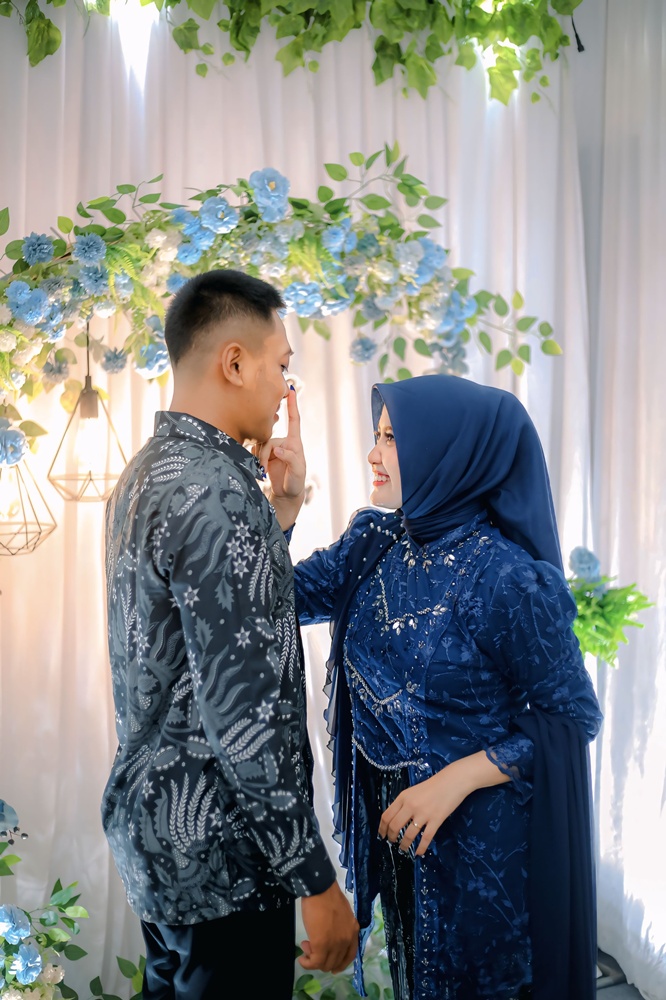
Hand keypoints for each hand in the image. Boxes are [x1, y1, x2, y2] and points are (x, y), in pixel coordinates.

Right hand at [255, 387, 305, 501]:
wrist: (286, 495)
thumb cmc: (296, 483)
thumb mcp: (297, 472)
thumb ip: (290, 459)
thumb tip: (278, 450)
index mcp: (294, 443)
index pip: (294, 421)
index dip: (292, 405)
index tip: (290, 391)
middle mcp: (283, 443)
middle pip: (268, 437)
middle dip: (263, 452)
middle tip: (263, 468)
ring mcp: (273, 449)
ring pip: (260, 444)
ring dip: (259, 459)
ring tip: (262, 472)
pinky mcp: (264, 455)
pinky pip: (255, 450)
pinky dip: (255, 460)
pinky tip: (259, 471)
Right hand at [299, 881, 358, 973]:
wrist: (320, 889)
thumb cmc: (327, 895)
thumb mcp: (341, 912)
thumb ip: (340, 926)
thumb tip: (330, 933)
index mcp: (353, 930)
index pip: (350, 955)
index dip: (340, 963)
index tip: (332, 966)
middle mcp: (347, 940)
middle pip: (336, 962)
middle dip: (323, 959)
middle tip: (311, 947)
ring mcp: (335, 944)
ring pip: (325, 964)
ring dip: (313, 960)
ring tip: (305, 946)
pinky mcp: (322, 945)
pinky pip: (314, 963)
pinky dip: (307, 964)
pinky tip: (301, 958)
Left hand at [378, 752, 509, 856]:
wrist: (452, 781)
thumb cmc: (432, 786)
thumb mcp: (413, 791)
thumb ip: (404, 803)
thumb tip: (395, 819)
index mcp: (403, 797)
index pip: (387, 815)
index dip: (382, 828)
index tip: (381, 835)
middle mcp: (410, 806)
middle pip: (394, 826)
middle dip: (391, 837)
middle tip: (392, 842)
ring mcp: (423, 814)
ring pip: (408, 835)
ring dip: (404, 845)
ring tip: (403, 849)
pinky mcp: (436, 820)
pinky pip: (425, 838)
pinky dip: (420, 848)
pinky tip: (418, 853)